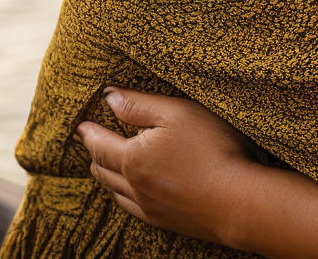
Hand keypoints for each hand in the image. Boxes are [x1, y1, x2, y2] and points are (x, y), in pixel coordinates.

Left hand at [77, 87, 259, 247]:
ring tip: (106, 165)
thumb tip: (109, 98)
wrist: (237, 200)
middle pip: (103, 170)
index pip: (100, 145)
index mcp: (132, 158)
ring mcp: (149, 206)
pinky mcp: (165, 220)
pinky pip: (131, 208)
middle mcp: (134, 186)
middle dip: (95, 154)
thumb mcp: (178, 113)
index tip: (80, 126)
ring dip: (107, 176)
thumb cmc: (211, 149)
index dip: (89, 133)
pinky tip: (130, 193)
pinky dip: (122, 196)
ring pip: (115, 192)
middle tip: (91, 143)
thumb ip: (141, 105)